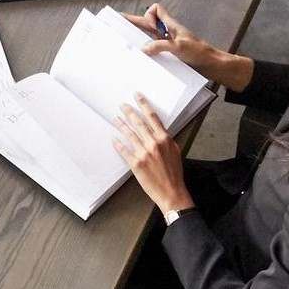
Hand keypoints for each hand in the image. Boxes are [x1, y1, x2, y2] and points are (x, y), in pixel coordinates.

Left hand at [110, 94, 192, 214]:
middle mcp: (153, 143)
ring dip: (121, 125)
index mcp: (164, 138)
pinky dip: (118, 144)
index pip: (152, 116)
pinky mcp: (136, 164)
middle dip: (129, 112)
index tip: (137, 96)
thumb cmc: (174, 172)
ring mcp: (144, 153)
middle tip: (122, 105)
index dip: (144, 104)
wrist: (172, 191)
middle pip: (138, 123)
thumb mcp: (175, 150)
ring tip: (115, 118)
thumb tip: (158, 129)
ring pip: (129, 134)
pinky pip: (124, 151)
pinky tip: (114, 139)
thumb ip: (166, 138)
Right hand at [120, 5, 255, 92]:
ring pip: (150, 36)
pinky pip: (154, 49)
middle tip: (118, 24)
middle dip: (134, 23)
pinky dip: (147, 51)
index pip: (156, 10)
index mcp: (171, 25)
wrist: (211, 65)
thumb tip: (144, 48)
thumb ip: (161, 45)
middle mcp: (168, 32)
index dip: (149, 14)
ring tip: (126, 44)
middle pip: (148, 23)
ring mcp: (168, 43)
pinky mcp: (170, 54)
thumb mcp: (179, 47)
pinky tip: (142, 58)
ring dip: (140, 39)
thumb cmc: (200, 52)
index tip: (149, 26)